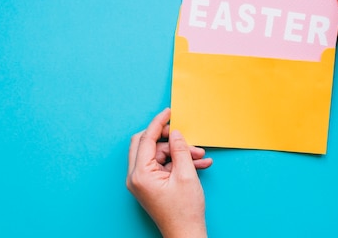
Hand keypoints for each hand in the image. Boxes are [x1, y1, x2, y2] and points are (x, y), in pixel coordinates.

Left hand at [127, 108, 212, 237]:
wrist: (186, 235)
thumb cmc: (185, 211)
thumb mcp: (186, 175)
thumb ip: (180, 149)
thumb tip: (175, 133)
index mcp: (140, 173)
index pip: (146, 139)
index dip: (158, 123)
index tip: (168, 112)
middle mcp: (136, 177)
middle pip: (147, 144)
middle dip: (168, 139)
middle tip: (184, 136)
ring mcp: (141, 182)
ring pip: (158, 155)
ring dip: (179, 153)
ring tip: (201, 157)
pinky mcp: (149, 185)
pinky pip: (162, 166)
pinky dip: (178, 163)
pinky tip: (199, 164)